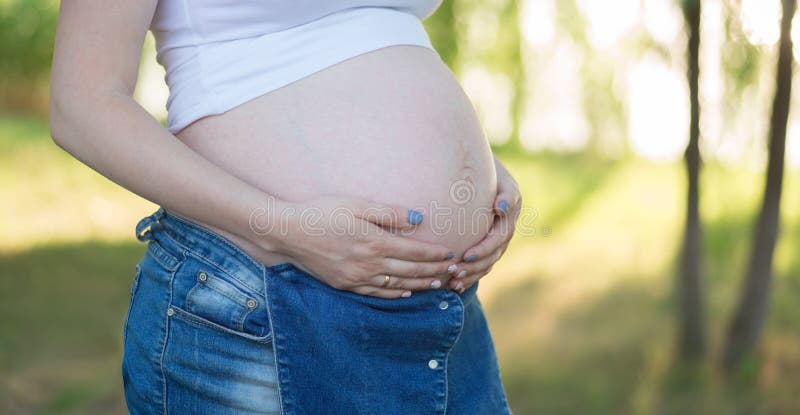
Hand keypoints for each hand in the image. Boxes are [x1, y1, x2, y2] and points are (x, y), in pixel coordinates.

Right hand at [268, 196, 458, 298]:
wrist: (288, 233)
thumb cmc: (322, 212)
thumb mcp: (357, 204)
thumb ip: (389, 213)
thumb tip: (418, 218)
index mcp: (375, 242)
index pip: (414, 251)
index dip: (434, 254)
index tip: (450, 254)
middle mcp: (369, 264)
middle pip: (411, 270)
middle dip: (434, 271)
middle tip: (453, 272)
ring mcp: (357, 277)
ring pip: (397, 284)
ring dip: (420, 285)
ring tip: (438, 284)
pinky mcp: (345, 284)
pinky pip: (377, 292)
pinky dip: (395, 293)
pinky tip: (405, 291)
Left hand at [447, 158, 520, 292]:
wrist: (478, 166)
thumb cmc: (486, 168)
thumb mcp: (498, 175)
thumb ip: (503, 192)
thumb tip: (501, 208)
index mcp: (509, 214)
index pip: (497, 238)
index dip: (483, 250)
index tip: (466, 255)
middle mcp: (505, 229)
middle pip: (492, 255)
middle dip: (474, 267)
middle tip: (454, 272)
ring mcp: (497, 238)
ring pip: (487, 263)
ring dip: (471, 275)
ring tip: (453, 282)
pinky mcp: (486, 243)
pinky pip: (480, 264)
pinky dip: (469, 275)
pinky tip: (454, 284)